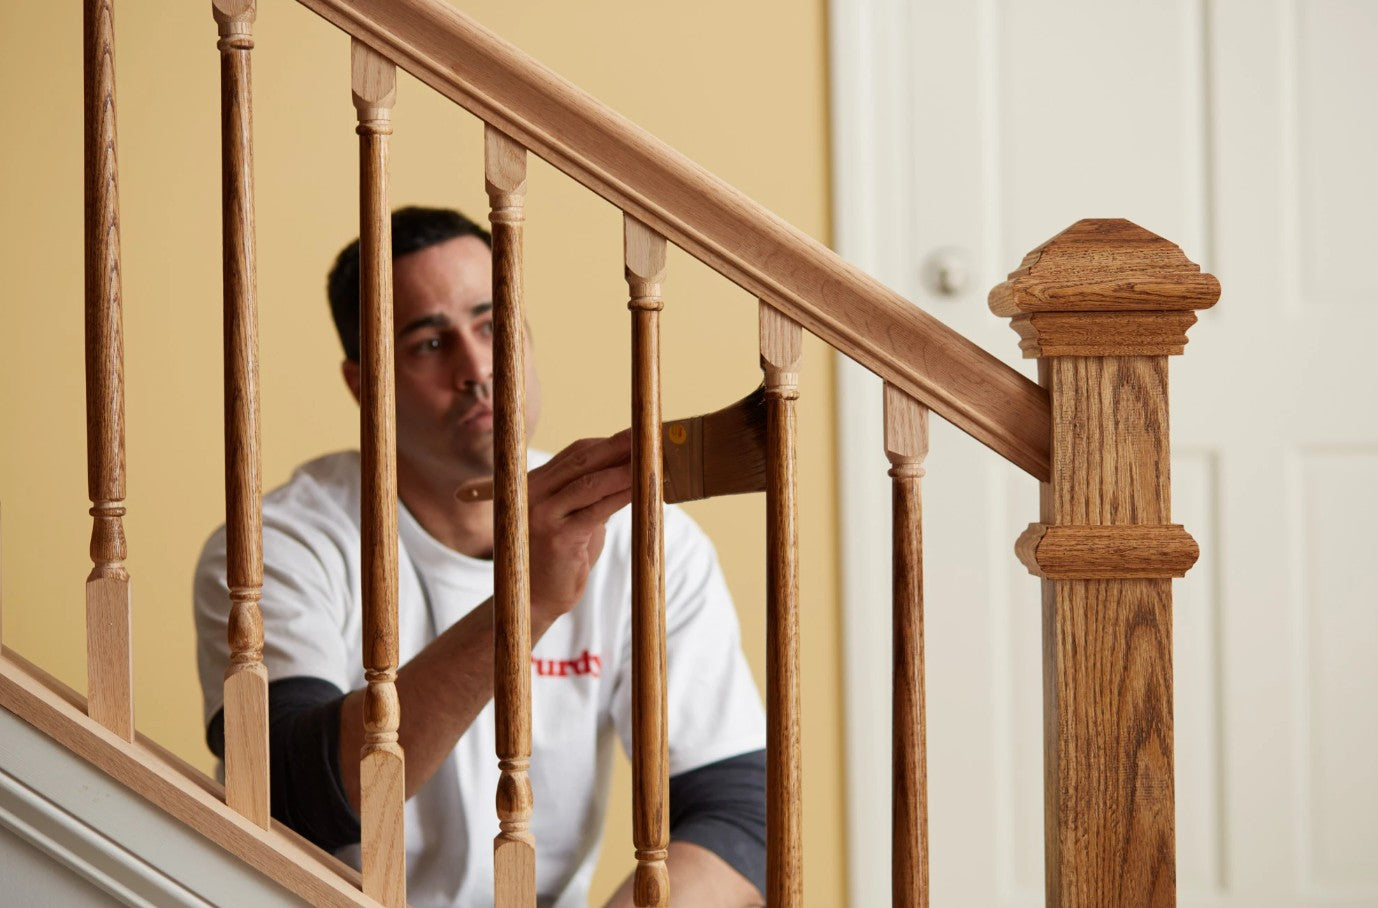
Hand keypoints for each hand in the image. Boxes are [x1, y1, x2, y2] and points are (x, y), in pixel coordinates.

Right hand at [525, 431, 632, 619]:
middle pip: (582, 461)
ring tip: (651, 460)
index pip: (575, 454)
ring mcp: (541, 515)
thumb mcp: (574, 519)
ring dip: (625, 469)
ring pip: (590, 483)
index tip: (637, 436)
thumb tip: (629, 470)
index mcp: (534, 484)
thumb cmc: (560, 560)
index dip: (608, 442)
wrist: (536, 601)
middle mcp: (531, 494)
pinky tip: (641, 489)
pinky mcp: (558, 538)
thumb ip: (591, 496)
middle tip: (648, 436)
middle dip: (619, 446)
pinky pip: (597, 510)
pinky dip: (622, 496)